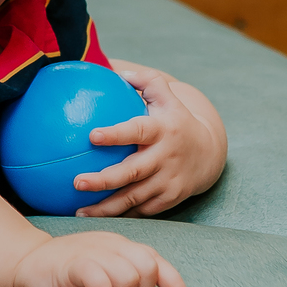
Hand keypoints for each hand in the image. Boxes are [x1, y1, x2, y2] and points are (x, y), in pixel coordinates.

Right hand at [12, 230, 189, 286]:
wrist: (26, 262)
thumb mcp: (104, 269)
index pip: (158, 261)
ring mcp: (91, 252)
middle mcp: (110, 245)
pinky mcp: (72, 264)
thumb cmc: (68, 273)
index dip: (176, 286)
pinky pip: (99, 277)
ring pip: (129, 274)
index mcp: (121, 246)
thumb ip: (128, 275)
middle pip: (148, 268)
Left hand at [73, 64, 226, 217]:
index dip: (116, 134)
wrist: (209, 153)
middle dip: (103, 179)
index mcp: (162, 130)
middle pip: (132, 172)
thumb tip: (114, 69)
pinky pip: (141, 211)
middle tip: (76, 182)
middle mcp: (165, 157)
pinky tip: (97, 218)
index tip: (92, 135)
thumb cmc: (176, 118)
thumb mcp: (166, 95)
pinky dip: (121, 216)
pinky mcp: (169, 199)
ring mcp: (168, 181)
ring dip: (106, 207)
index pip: (137, 131)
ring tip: (78, 212)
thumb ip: (144, 80)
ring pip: (134, 198)